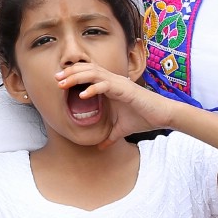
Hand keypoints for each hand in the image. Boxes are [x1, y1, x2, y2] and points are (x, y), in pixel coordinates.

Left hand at [54, 62, 170, 146]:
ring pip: (94, 73)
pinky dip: (93, 88)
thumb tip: (101, 147)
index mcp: (111, 87)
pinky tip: (83, 94)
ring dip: (77, 77)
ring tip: (63, 83)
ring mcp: (119, 84)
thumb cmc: (144, 118)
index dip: (73, 76)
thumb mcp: (121, 129)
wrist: (162, 116)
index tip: (59, 81)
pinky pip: (106, 85)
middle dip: (70, 72)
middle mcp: (113, 81)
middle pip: (88, 70)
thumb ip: (110, 136)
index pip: (89, 75)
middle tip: (55, 78)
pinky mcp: (126, 90)